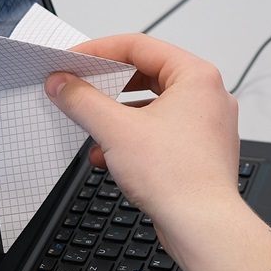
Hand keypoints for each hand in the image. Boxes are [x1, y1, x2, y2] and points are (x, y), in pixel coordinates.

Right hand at [44, 34, 270, 270]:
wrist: (202, 225)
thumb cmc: (177, 176)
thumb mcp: (115, 130)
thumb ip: (82, 100)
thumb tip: (62, 83)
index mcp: (197, 76)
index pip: (140, 46)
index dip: (99, 50)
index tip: (71, 60)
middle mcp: (208, 96)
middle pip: (146, 74)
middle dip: (107, 87)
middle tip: (77, 89)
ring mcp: (207, 124)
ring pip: (151, 107)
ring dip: (116, 117)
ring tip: (89, 127)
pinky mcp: (200, 151)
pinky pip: (160, 132)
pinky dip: (132, 138)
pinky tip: (106, 156)